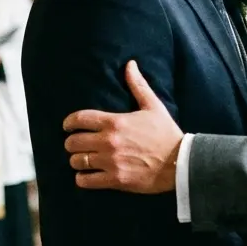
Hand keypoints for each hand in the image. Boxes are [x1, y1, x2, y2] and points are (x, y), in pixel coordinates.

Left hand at [64, 60, 180, 193]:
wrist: (180, 162)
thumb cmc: (166, 133)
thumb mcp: (153, 106)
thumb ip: (138, 85)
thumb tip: (130, 64)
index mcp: (115, 122)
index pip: (80, 119)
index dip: (68, 122)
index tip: (67, 126)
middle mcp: (109, 141)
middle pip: (73, 142)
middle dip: (71, 142)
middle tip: (75, 144)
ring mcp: (110, 162)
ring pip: (77, 161)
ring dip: (76, 160)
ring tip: (81, 160)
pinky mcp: (115, 179)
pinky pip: (86, 181)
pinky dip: (82, 178)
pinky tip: (86, 175)